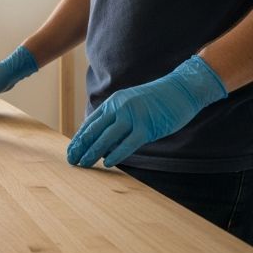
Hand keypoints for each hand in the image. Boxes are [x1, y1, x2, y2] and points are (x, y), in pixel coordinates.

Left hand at [67, 56, 226, 167]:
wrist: (182, 89)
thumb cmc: (156, 100)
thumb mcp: (130, 103)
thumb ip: (116, 118)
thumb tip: (102, 140)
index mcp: (113, 102)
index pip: (90, 123)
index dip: (79, 138)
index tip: (71, 151)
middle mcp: (119, 108)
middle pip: (94, 131)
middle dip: (81, 147)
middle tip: (72, 161)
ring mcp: (133, 117)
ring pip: (107, 138)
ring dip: (93, 152)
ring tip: (84, 164)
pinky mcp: (147, 127)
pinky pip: (128, 143)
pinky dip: (116, 154)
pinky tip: (107, 163)